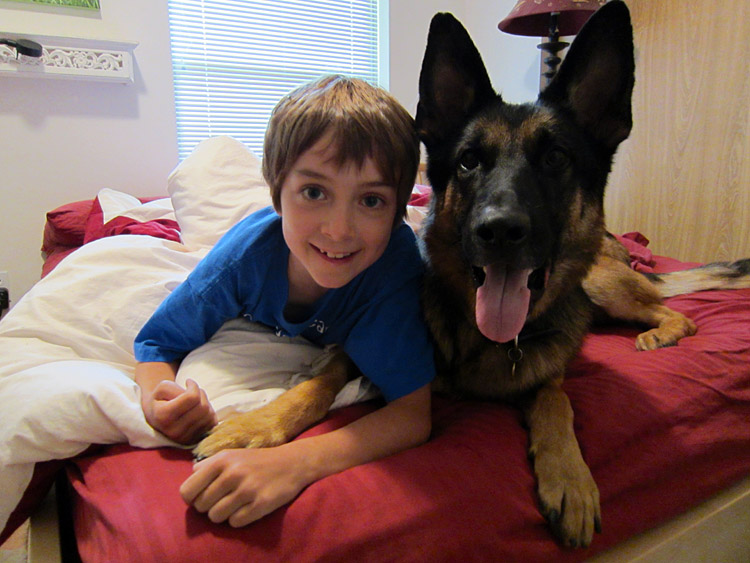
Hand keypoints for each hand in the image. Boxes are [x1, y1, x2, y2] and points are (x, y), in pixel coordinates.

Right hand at [142, 378, 216, 443]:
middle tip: (193, 391)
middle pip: (202, 407)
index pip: (192, 397)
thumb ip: (177, 388)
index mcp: (163, 416)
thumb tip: (195, 395)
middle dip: (201, 393)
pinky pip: (212, 423)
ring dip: (206, 403)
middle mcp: (174, 431)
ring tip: (195, 400)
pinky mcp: (195, 440)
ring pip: (209, 415)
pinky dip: (209, 412)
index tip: (188, 382)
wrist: (156, 418)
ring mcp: (185, 438)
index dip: (193, 385)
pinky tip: (199, 409)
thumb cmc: (160, 399)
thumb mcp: (162, 388)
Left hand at [179, 446, 309, 526]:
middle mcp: (232, 473)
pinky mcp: (261, 504)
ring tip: (235, 505)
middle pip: (201, 506)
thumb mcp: (231, 454)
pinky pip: (235, 523)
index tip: (203, 497)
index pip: (187, 491)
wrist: (292, 462)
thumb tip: (190, 477)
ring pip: (216, 517)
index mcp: (221, 460)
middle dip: (210, 506)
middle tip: (224, 500)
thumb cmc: (256, 460)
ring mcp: (247, 489)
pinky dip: (239, 519)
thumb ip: (207, 464)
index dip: (192, 498)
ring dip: (223, 515)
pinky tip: (247, 508)